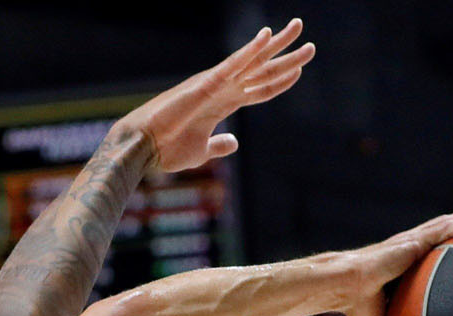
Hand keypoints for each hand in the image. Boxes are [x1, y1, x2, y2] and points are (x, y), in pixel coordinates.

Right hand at [117, 19, 314, 173]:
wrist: (143, 147)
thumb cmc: (167, 149)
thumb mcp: (202, 151)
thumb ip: (219, 145)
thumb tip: (234, 143)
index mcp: (223, 103)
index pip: (260, 89)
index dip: (280, 80)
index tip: (299, 70)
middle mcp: (222, 88)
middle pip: (262, 69)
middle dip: (286, 55)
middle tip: (310, 43)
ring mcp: (215, 83)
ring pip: (253, 61)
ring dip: (277, 46)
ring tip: (299, 28)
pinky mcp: (205, 84)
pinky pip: (232, 64)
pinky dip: (249, 51)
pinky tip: (266, 37)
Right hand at [339, 210, 452, 315]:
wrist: (346, 286)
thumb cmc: (356, 307)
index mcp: (404, 266)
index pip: (431, 253)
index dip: (449, 248)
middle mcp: (411, 250)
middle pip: (445, 233)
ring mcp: (414, 241)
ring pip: (449, 226)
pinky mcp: (415, 239)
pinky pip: (448, 229)